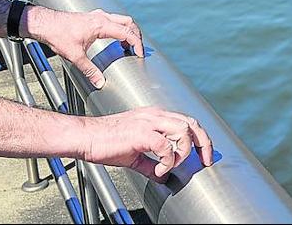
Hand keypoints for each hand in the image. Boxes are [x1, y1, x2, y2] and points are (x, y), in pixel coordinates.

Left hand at [24, 6, 142, 87]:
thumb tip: (100, 82)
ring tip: (127, 47)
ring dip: (128, 31)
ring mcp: (97, 15)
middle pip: (129, 22)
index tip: (140, 54)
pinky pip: (112, 20)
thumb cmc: (58, 35)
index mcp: (101, 25)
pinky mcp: (92, 17)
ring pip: (121, 20)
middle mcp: (101, 17)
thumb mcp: (75, 56)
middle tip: (137, 50)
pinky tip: (114, 41)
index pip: (127, 32)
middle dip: (136, 36)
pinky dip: (119, 29)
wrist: (45, 23)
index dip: (137, 43)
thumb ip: (89, 70)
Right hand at [82, 107, 213, 181]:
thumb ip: (151, 163)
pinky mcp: (141, 133)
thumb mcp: (134, 153)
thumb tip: (163, 175)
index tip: (204, 155)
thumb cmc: (104, 142)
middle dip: (203, 142)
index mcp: (154, 116)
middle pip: (191, 122)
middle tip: (205, 160)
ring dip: (184, 151)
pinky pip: (165, 146)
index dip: (200, 138)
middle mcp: (154, 115)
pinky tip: (159, 170)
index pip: (186, 121)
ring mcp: (148, 122)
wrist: (86, 137)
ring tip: (174, 165)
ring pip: (183, 130)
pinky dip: (167, 161)